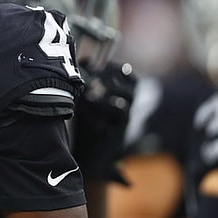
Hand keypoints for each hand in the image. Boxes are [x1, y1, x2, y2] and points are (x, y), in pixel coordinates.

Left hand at [73, 60, 136, 182]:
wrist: (88, 158)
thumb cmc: (87, 128)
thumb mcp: (84, 102)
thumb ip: (85, 83)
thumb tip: (85, 59)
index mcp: (118, 98)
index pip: (129, 76)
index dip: (119, 67)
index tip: (105, 63)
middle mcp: (124, 107)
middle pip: (133, 84)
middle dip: (119, 73)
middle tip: (102, 69)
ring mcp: (123, 119)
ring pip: (129, 97)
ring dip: (113, 87)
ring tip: (95, 85)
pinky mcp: (119, 131)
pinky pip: (123, 114)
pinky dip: (112, 104)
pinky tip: (95, 100)